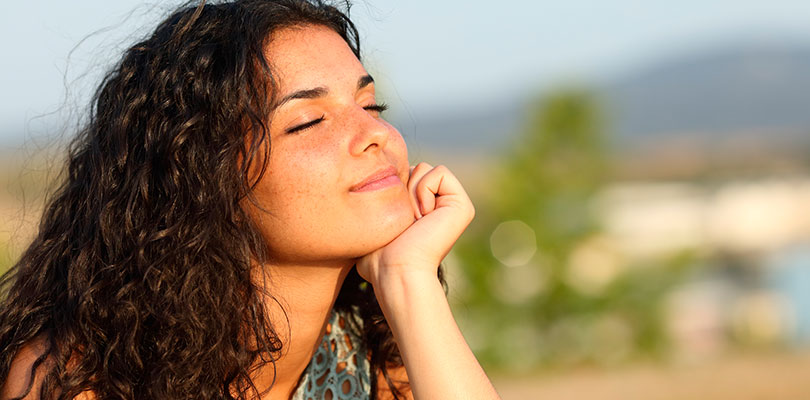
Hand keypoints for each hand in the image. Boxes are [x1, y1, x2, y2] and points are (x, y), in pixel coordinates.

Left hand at [356, 163, 474, 287]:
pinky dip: (424, 190)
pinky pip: (440, 172)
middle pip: (414, 167)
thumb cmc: (378, 256)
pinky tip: (424, 217)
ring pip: (425, 168)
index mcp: (424, 210)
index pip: (402, 175)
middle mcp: (441, 206)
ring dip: (411, 193)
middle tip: (405, 222)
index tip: (394, 221)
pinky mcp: (462, 206)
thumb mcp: (372, 226)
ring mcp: (454, 206)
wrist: (395, 269)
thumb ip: (374, 209)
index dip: (391, 190)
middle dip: (401, 189)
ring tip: (413, 222)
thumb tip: (360, 203)